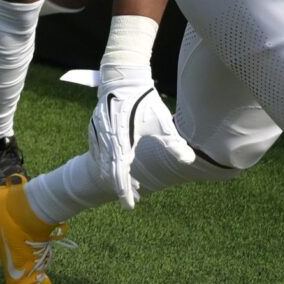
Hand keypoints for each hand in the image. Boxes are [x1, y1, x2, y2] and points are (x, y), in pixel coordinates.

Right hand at [86, 64, 194, 208]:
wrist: (123, 78)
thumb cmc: (145, 101)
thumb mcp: (161, 121)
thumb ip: (173, 142)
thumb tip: (188, 160)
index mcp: (120, 140)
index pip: (119, 173)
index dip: (124, 191)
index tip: (131, 206)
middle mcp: (105, 139)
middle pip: (108, 171)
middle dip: (120, 186)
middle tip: (135, 197)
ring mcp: (97, 133)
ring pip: (102, 162)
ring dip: (114, 175)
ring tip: (130, 185)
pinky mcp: (95, 128)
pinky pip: (98, 152)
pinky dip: (107, 163)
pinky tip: (118, 166)